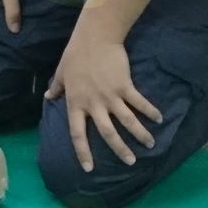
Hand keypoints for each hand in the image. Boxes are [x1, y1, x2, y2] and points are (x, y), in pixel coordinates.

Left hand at [44, 30, 162, 172]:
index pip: (77, 134)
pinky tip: (159, 119)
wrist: (95, 38)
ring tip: (150, 144)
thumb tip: (48, 97)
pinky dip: (150, 112)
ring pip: (127, 122)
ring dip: (140, 135)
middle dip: (120, 150)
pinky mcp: (125, 87)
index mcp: (75, 104)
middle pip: (107, 134)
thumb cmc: (75, 55)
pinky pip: (139, 103)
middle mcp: (93, 105)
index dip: (83, 152)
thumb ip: (57, 89)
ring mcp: (110, 96)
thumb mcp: (61, 73)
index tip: (88, 168)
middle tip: (130, 163)